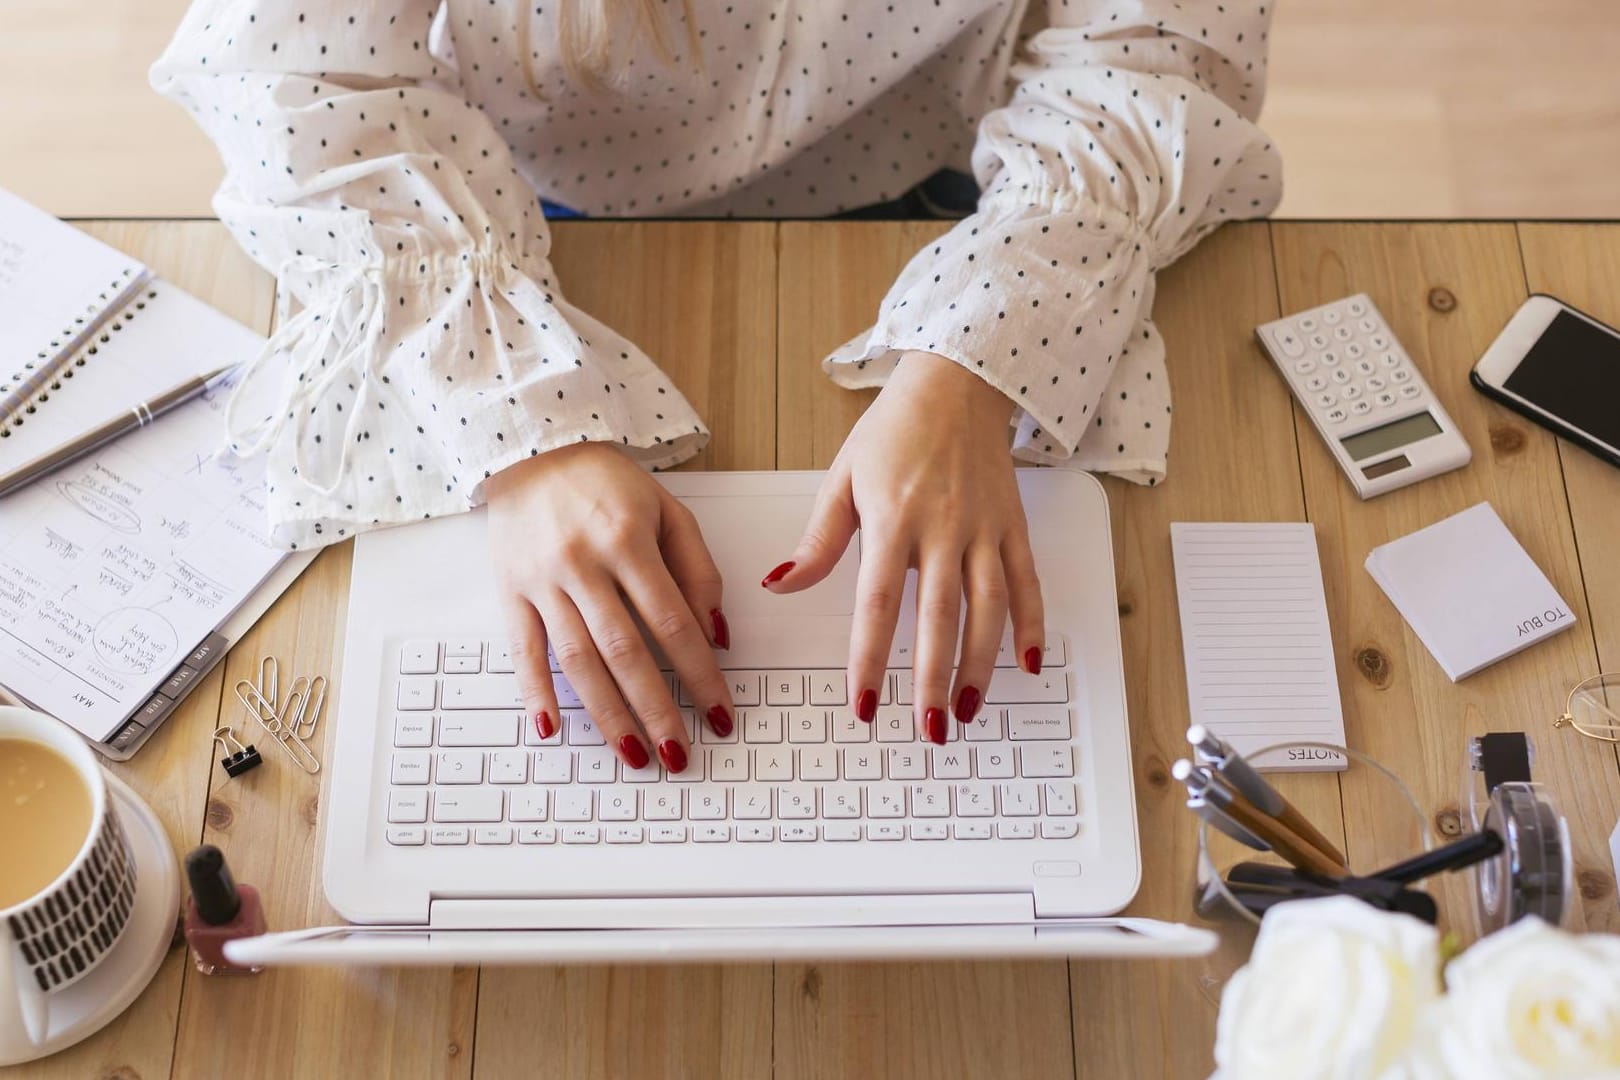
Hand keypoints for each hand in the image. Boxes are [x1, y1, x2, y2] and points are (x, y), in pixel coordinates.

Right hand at [486, 442, 734, 772]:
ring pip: (578, 660)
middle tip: (679, 754)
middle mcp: (584, 563)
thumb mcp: (669, 511)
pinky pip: (523, 650)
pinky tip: (552, 729)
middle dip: (657, 709)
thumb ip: (698, 572)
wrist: (534, 448)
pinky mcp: (510, 590)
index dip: (700, 673)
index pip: (673, 622)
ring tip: (633, 753)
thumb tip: (716, 636)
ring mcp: (543, 580)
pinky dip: (535, 693)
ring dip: (607, 714)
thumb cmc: (607, 483)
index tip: (719, 712)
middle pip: (626, 651)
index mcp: (629, 540)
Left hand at [763, 351, 1043, 744]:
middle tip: (929, 729)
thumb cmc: (894, 431)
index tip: (864, 704)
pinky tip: (1030, 666)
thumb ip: (818, 541)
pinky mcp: (1014, 526)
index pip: (878, 603)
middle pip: (939, 617)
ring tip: (967, 710)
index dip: (869, 658)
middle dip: (933, 679)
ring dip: (980, 666)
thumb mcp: (843, 479)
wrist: (957, 382)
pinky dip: (1033, 626)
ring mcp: (985, 529)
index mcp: (894, 518)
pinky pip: (1028, 584)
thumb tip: (779, 585)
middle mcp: (944, 528)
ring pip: (988, 609)